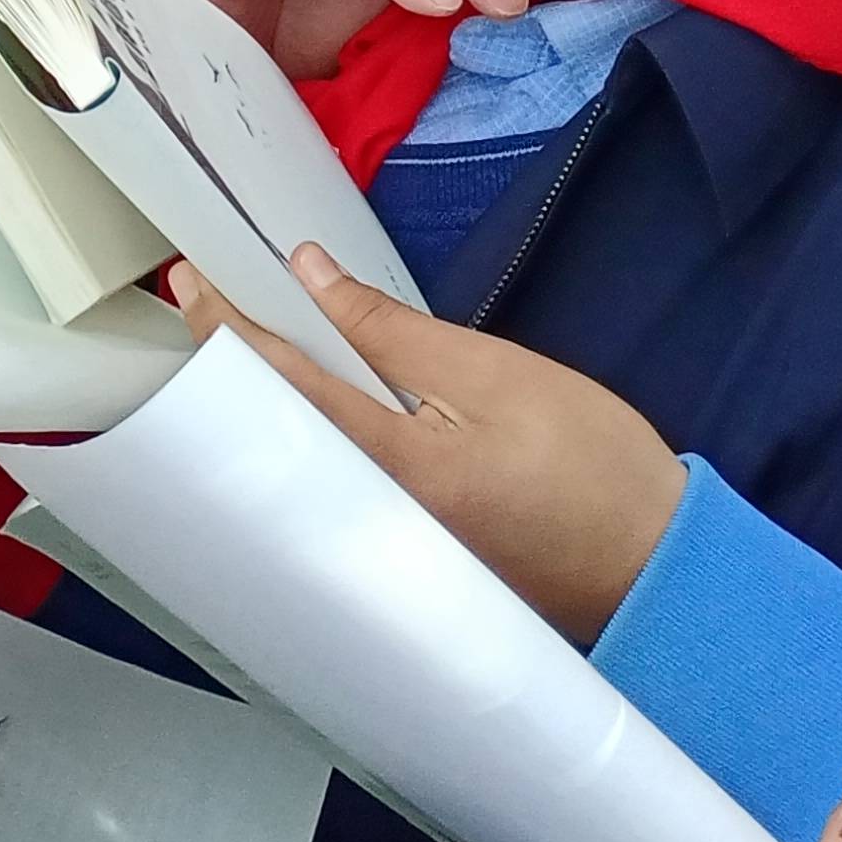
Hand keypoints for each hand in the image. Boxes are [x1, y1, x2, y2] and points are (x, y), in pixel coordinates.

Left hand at [174, 248, 683, 642]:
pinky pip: (336, 480)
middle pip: (271, 428)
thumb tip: (311, 275)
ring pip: (299, 455)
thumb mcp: (492, 373)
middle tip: (200, 300)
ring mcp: (383, 542)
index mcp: (388, 467)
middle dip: (229, 364)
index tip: (187, 282)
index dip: (226, 329)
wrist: (654, 566)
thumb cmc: (590, 466)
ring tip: (242, 336)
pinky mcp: (407, 550)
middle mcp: (366, 515)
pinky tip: (312, 397)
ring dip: (265, 396)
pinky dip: (312, 431)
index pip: (279, 385)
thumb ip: (390, 329)